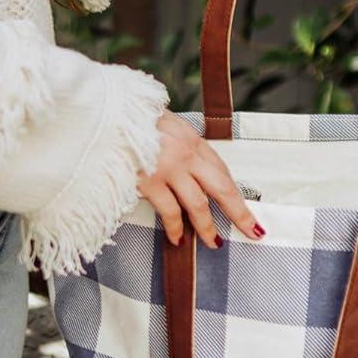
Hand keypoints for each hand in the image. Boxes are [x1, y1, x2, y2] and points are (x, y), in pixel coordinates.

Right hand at [139, 112, 263, 248]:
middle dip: (239, 212)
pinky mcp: (150, 181)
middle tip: (252, 230)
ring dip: (207, 227)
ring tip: (213, 242)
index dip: (234, 191)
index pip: (220, 169)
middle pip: (222, 188)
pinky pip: (170, 212)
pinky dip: (176, 229)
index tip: (243, 206)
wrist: (106, 115)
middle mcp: (186, 153)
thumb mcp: (162, 124)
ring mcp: (169, 168)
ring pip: (199, 204)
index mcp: (191, 138)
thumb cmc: (129, 120)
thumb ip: (176, 143)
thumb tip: (186, 166)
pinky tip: (178, 239)